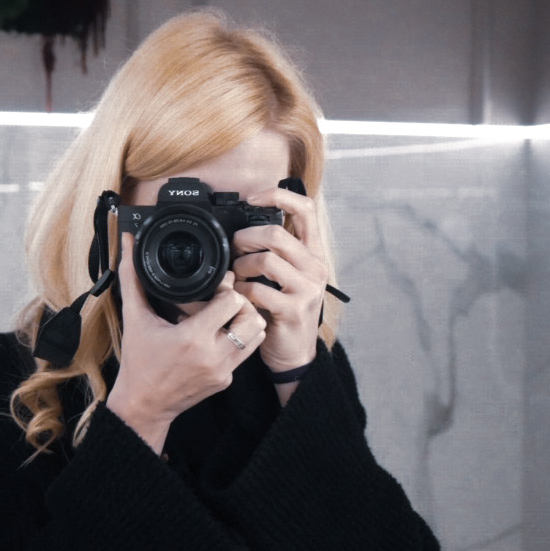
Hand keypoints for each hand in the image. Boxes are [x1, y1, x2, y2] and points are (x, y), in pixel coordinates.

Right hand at [107, 234, 265, 453]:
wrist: (143, 405)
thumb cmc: (137, 362)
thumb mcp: (134, 318)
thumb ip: (132, 278)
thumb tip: (127, 242)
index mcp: (192, 338)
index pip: (231, 301)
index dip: (225, 287)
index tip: (216, 283)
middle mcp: (212, 356)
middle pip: (251, 316)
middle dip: (240, 302)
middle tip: (224, 299)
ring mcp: (223, 371)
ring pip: (256, 334)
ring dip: (245, 320)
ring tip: (225, 316)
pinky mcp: (226, 380)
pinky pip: (246, 353)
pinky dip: (238, 339)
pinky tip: (218, 334)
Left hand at [232, 188, 327, 374]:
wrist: (294, 354)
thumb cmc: (284, 312)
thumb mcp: (286, 278)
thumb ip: (275, 253)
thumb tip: (243, 231)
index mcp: (313, 254)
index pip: (305, 209)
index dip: (279, 195)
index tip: (253, 198)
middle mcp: (315, 267)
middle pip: (276, 234)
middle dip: (245, 239)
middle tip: (234, 251)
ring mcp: (307, 289)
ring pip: (265, 260)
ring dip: (241, 268)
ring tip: (236, 279)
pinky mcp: (293, 310)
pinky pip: (258, 289)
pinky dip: (241, 291)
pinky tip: (239, 297)